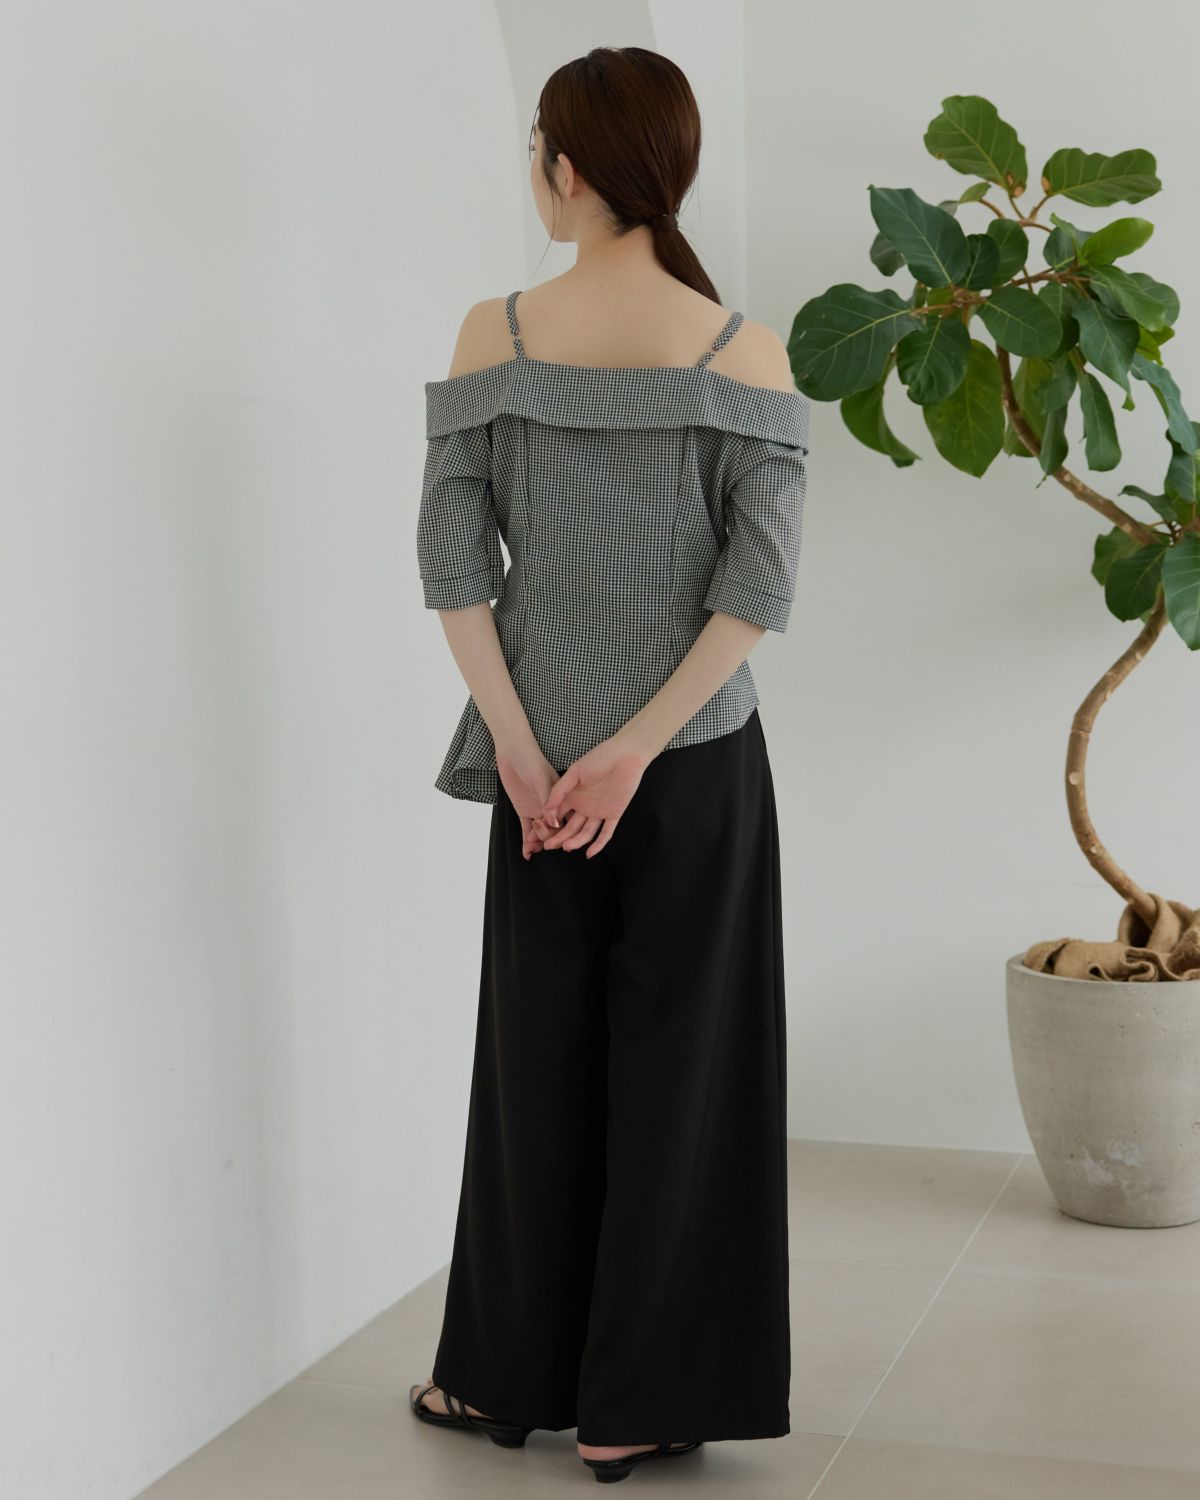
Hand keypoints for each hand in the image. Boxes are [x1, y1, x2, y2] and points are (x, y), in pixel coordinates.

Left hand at [495, 738, 568, 859]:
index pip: (565, 819)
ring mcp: (538, 809)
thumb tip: (554, 825)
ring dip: (537, 842)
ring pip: (540, 832)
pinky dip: (526, 841)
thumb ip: (547, 802)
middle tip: (541, 845)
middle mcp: (551, 806)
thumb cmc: (530, 760)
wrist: (512, 751)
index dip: (562, 832)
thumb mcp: (540, 780)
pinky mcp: (524, 810)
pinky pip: (526, 829)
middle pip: (554, 829)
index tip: (556, 840)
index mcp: (561, 798)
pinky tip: (526, 853)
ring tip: (531, 849)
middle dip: (548, 839)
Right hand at [540, 731, 652, 857]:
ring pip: (586, 832)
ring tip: (567, 847)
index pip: (557, 814)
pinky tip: (590, 853)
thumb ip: (560, 790)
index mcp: (572, 796)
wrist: (626, 755)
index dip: (548, 825)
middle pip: (570, 827)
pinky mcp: (614, 814)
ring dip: (576, 841)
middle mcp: (583, 806)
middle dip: (559, 837)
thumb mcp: (575, 773)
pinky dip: (599, 844)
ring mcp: (598, 811)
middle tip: (549, 847)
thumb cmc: (599, 758)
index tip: (538, 834)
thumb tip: (545, 809)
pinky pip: (606, 833)